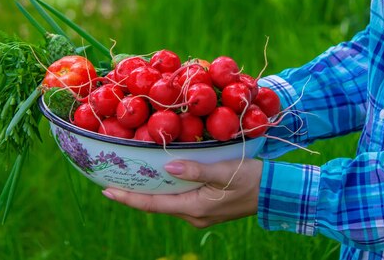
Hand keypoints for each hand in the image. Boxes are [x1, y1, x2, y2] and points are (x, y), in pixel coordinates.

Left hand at [101, 158, 262, 227]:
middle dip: (134, 193)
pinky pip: (179, 198)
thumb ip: (195, 170)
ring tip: (130, 176)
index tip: (107, 190)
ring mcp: (200, 212)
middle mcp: (193, 215)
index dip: (128, 198)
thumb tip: (167, 167)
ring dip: (149, 190)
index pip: (153, 204)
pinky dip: (165, 188)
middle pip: (156, 204)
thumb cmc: (250, 179)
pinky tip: (158, 176)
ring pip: (167, 201)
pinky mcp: (207, 206)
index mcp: (194, 208)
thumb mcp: (222, 171)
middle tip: (112, 179)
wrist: (276, 191)